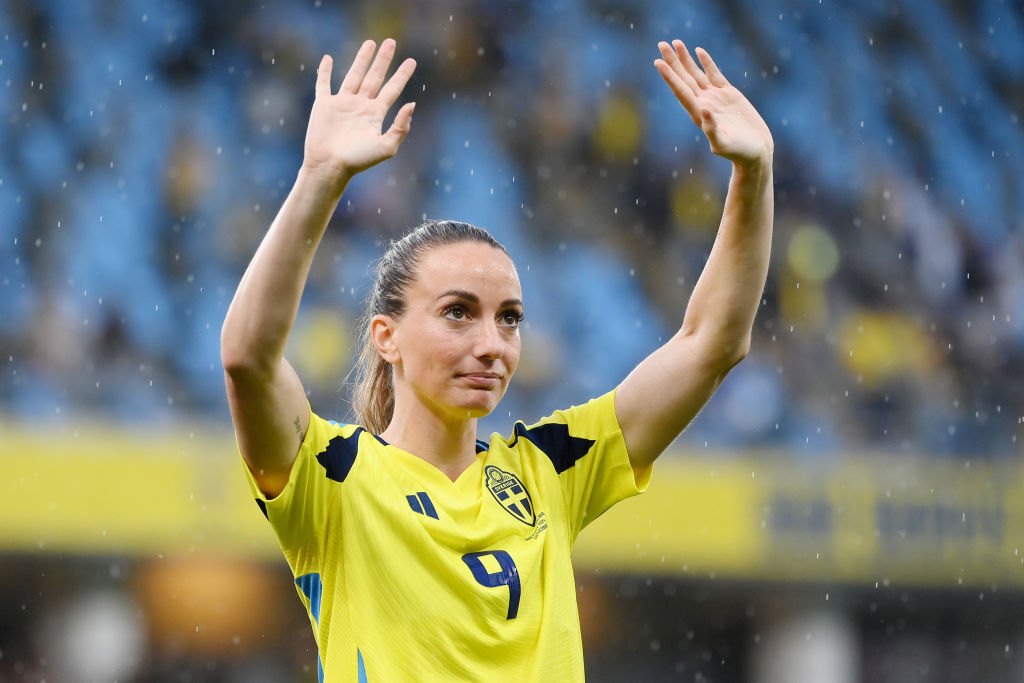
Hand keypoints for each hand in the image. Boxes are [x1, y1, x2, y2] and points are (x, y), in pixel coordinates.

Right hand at [302, 39, 416, 185]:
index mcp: (375, 115)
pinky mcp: (324, 105)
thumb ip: (400, 127)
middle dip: (383, 60)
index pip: (392, 89)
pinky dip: (324, 71)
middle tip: (391, 41)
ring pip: (354, 75)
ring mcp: (342, 104)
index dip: (402, 75)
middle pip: (375, 77)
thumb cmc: (358, 161)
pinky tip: (328, 59)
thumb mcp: (386, 147)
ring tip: (370, 43)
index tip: (412, 60)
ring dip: (361, 59)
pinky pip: (324, 84)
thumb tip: (412, 104)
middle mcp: (360, 106)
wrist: (330, 166)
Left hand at [655, 40, 772, 166]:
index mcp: (699, 114)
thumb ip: (712, 130)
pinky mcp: (728, 94)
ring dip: (686, 59)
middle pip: (684, 79)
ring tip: (676, 43)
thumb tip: (704, 110)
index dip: (669, 77)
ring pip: (696, 74)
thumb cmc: (739, 152)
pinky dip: (706, 62)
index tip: (658, 62)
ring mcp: (715, 98)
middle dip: (673, 62)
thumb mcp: (723, 144)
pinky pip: (714, 74)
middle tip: (661, 44)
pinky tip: (699, 51)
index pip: (681, 91)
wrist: (756, 151)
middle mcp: (703, 104)